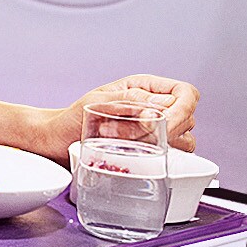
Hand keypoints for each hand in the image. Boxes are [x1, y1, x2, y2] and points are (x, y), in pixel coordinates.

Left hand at [55, 74, 198, 153]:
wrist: (58, 140)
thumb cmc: (72, 117)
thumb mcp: (96, 102)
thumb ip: (128, 102)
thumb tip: (156, 111)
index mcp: (145, 87)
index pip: (185, 93)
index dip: (182, 109)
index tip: (166, 123)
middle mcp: (154, 107)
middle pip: (188, 118)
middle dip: (165, 131)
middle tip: (132, 134)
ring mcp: (154, 130)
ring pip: (183, 139)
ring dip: (160, 145)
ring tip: (126, 144)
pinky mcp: (150, 151)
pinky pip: (171, 156)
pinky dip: (158, 159)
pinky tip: (134, 156)